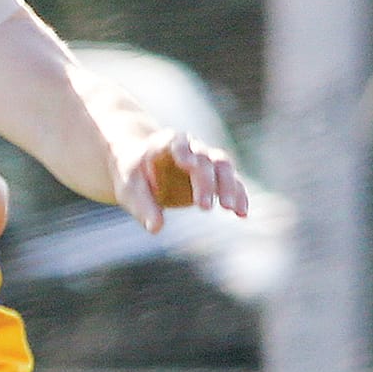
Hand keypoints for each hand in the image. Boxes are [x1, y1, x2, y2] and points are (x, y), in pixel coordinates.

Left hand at [114, 133, 248, 234]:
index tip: (188, 164)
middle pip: (205, 159)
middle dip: (206, 182)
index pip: (177, 143)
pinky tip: (242, 214)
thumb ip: (142, 207)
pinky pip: (232, 182)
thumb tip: (155, 228)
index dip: (184, 151)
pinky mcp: (215, 176)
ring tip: (232, 210)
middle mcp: (190, 148)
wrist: (144, 169)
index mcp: (165, 144)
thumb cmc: (134, 176)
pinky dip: (239, 195)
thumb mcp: (130, 190)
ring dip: (229, 187)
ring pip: (224, 167)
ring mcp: (205, 160)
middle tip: (204, 207)